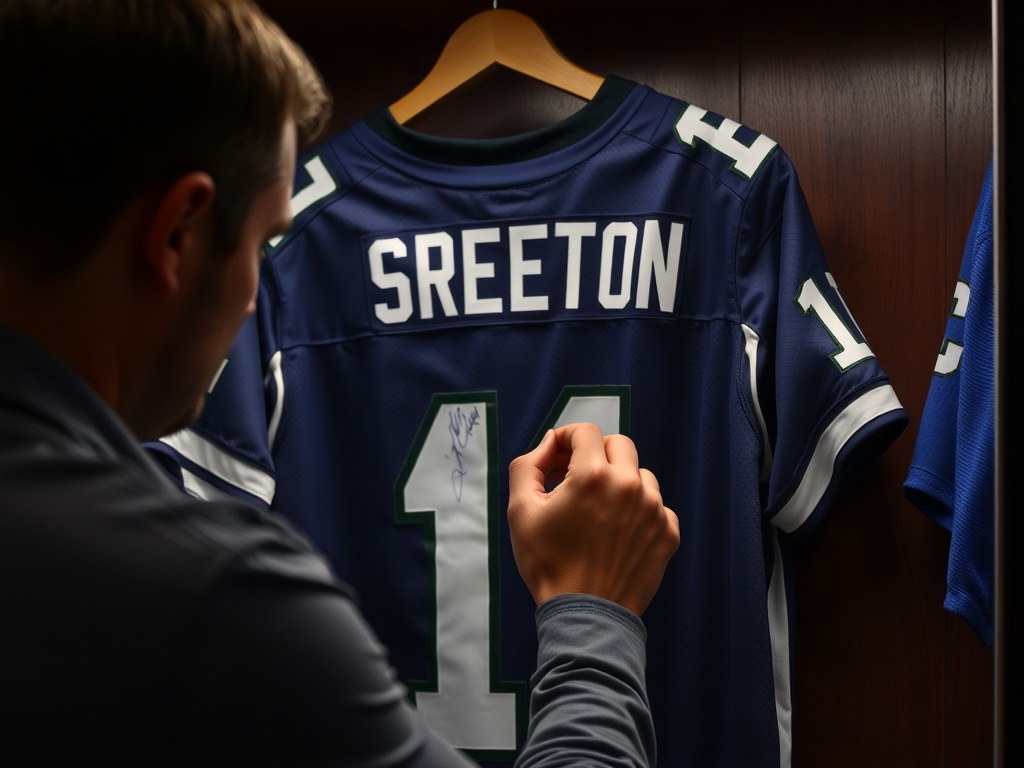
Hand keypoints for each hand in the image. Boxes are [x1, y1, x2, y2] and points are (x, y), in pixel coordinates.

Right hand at [507, 423, 679, 616]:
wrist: (586, 616)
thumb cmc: (549, 564)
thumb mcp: (520, 511)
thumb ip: (527, 466)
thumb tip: (548, 445)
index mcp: (593, 476)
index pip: (585, 432)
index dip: (565, 439)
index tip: (556, 458)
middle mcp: (630, 486)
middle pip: (617, 444)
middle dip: (594, 455)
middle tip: (574, 479)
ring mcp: (654, 509)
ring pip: (639, 474)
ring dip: (618, 481)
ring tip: (597, 509)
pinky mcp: (668, 532)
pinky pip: (656, 505)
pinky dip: (637, 510)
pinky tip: (617, 531)